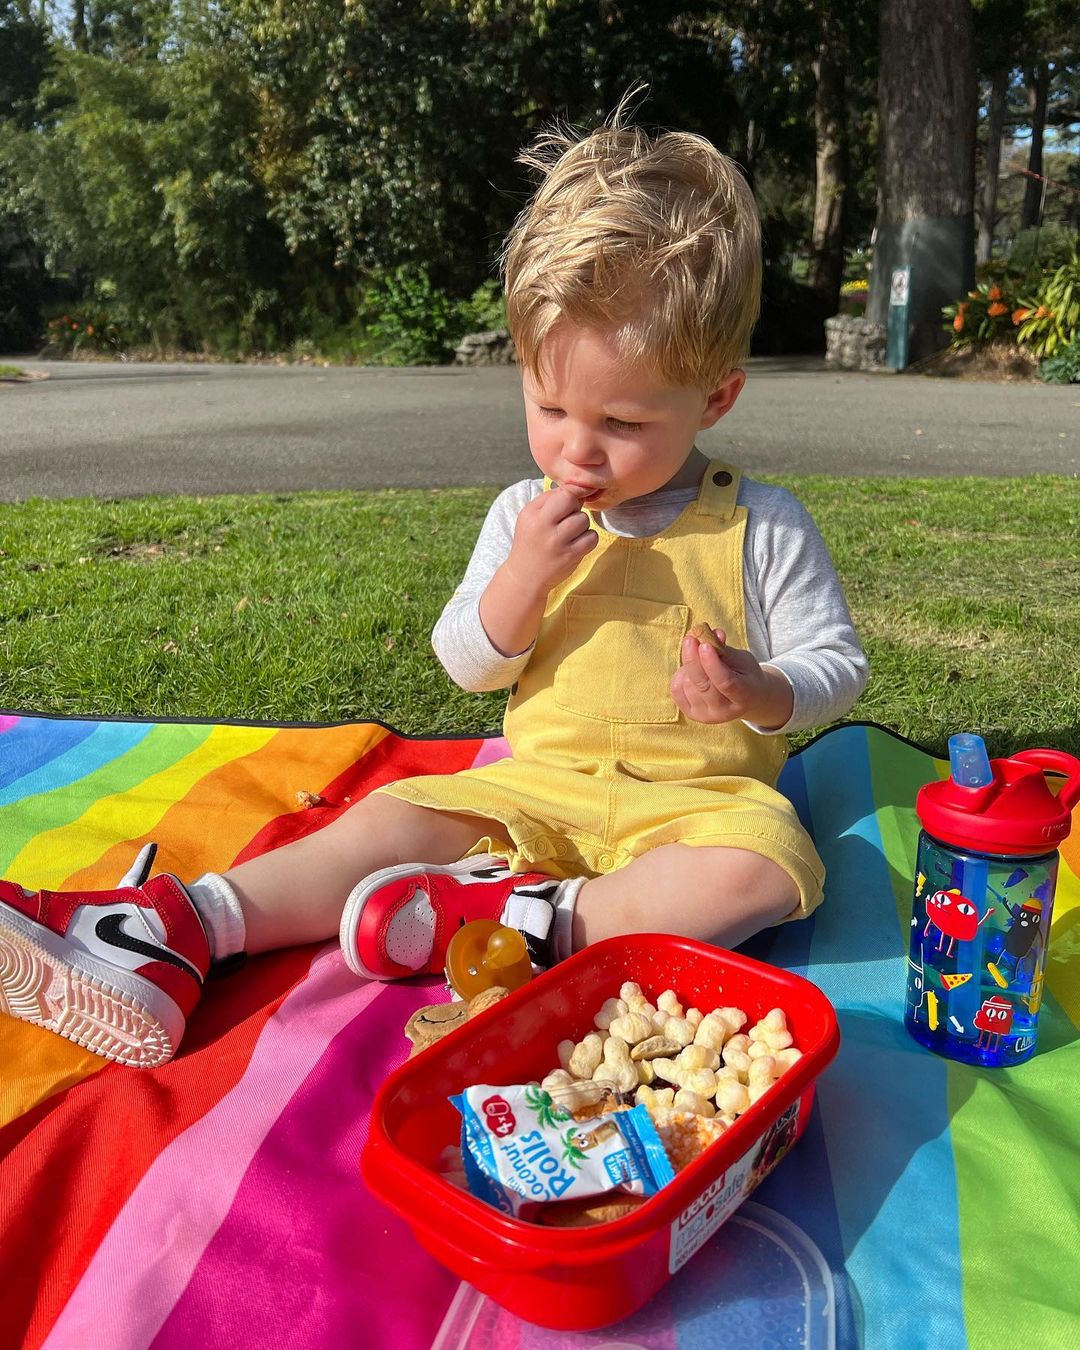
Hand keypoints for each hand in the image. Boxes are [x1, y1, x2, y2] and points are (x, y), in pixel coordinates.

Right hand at [505, 484, 597, 596]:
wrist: (525, 577)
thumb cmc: (530, 542)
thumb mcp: (529, 517)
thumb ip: (549, 498)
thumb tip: (575, 487)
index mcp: (531, 513)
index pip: (562, 493)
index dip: (571, 495)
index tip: (570, 503)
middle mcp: (543, 526)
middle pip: (574, 502)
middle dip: (575, 508)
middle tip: (567, 519)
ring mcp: (557, 542)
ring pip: (584, 520)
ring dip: (581, 525)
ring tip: (570, 533)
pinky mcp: (570, 556)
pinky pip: (592, 537)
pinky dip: (588, 539)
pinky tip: (577, 543)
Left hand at [671, 628, 793, 728]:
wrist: (746, 698)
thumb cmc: (745, 675)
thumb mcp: (742, 660)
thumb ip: (726, 649)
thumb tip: (713, 634)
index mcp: (744, 697)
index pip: (725, 682)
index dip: (712, 664)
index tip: (704, 644)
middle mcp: (725, 711)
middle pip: (703, 685)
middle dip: (693, 659)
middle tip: (690, 638)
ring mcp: (707, 716)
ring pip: (688, 685)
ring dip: (689, 666)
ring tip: (697, 657)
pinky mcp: (692, 714)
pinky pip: (677, 690)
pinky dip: (680, 675)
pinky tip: (689, 670)